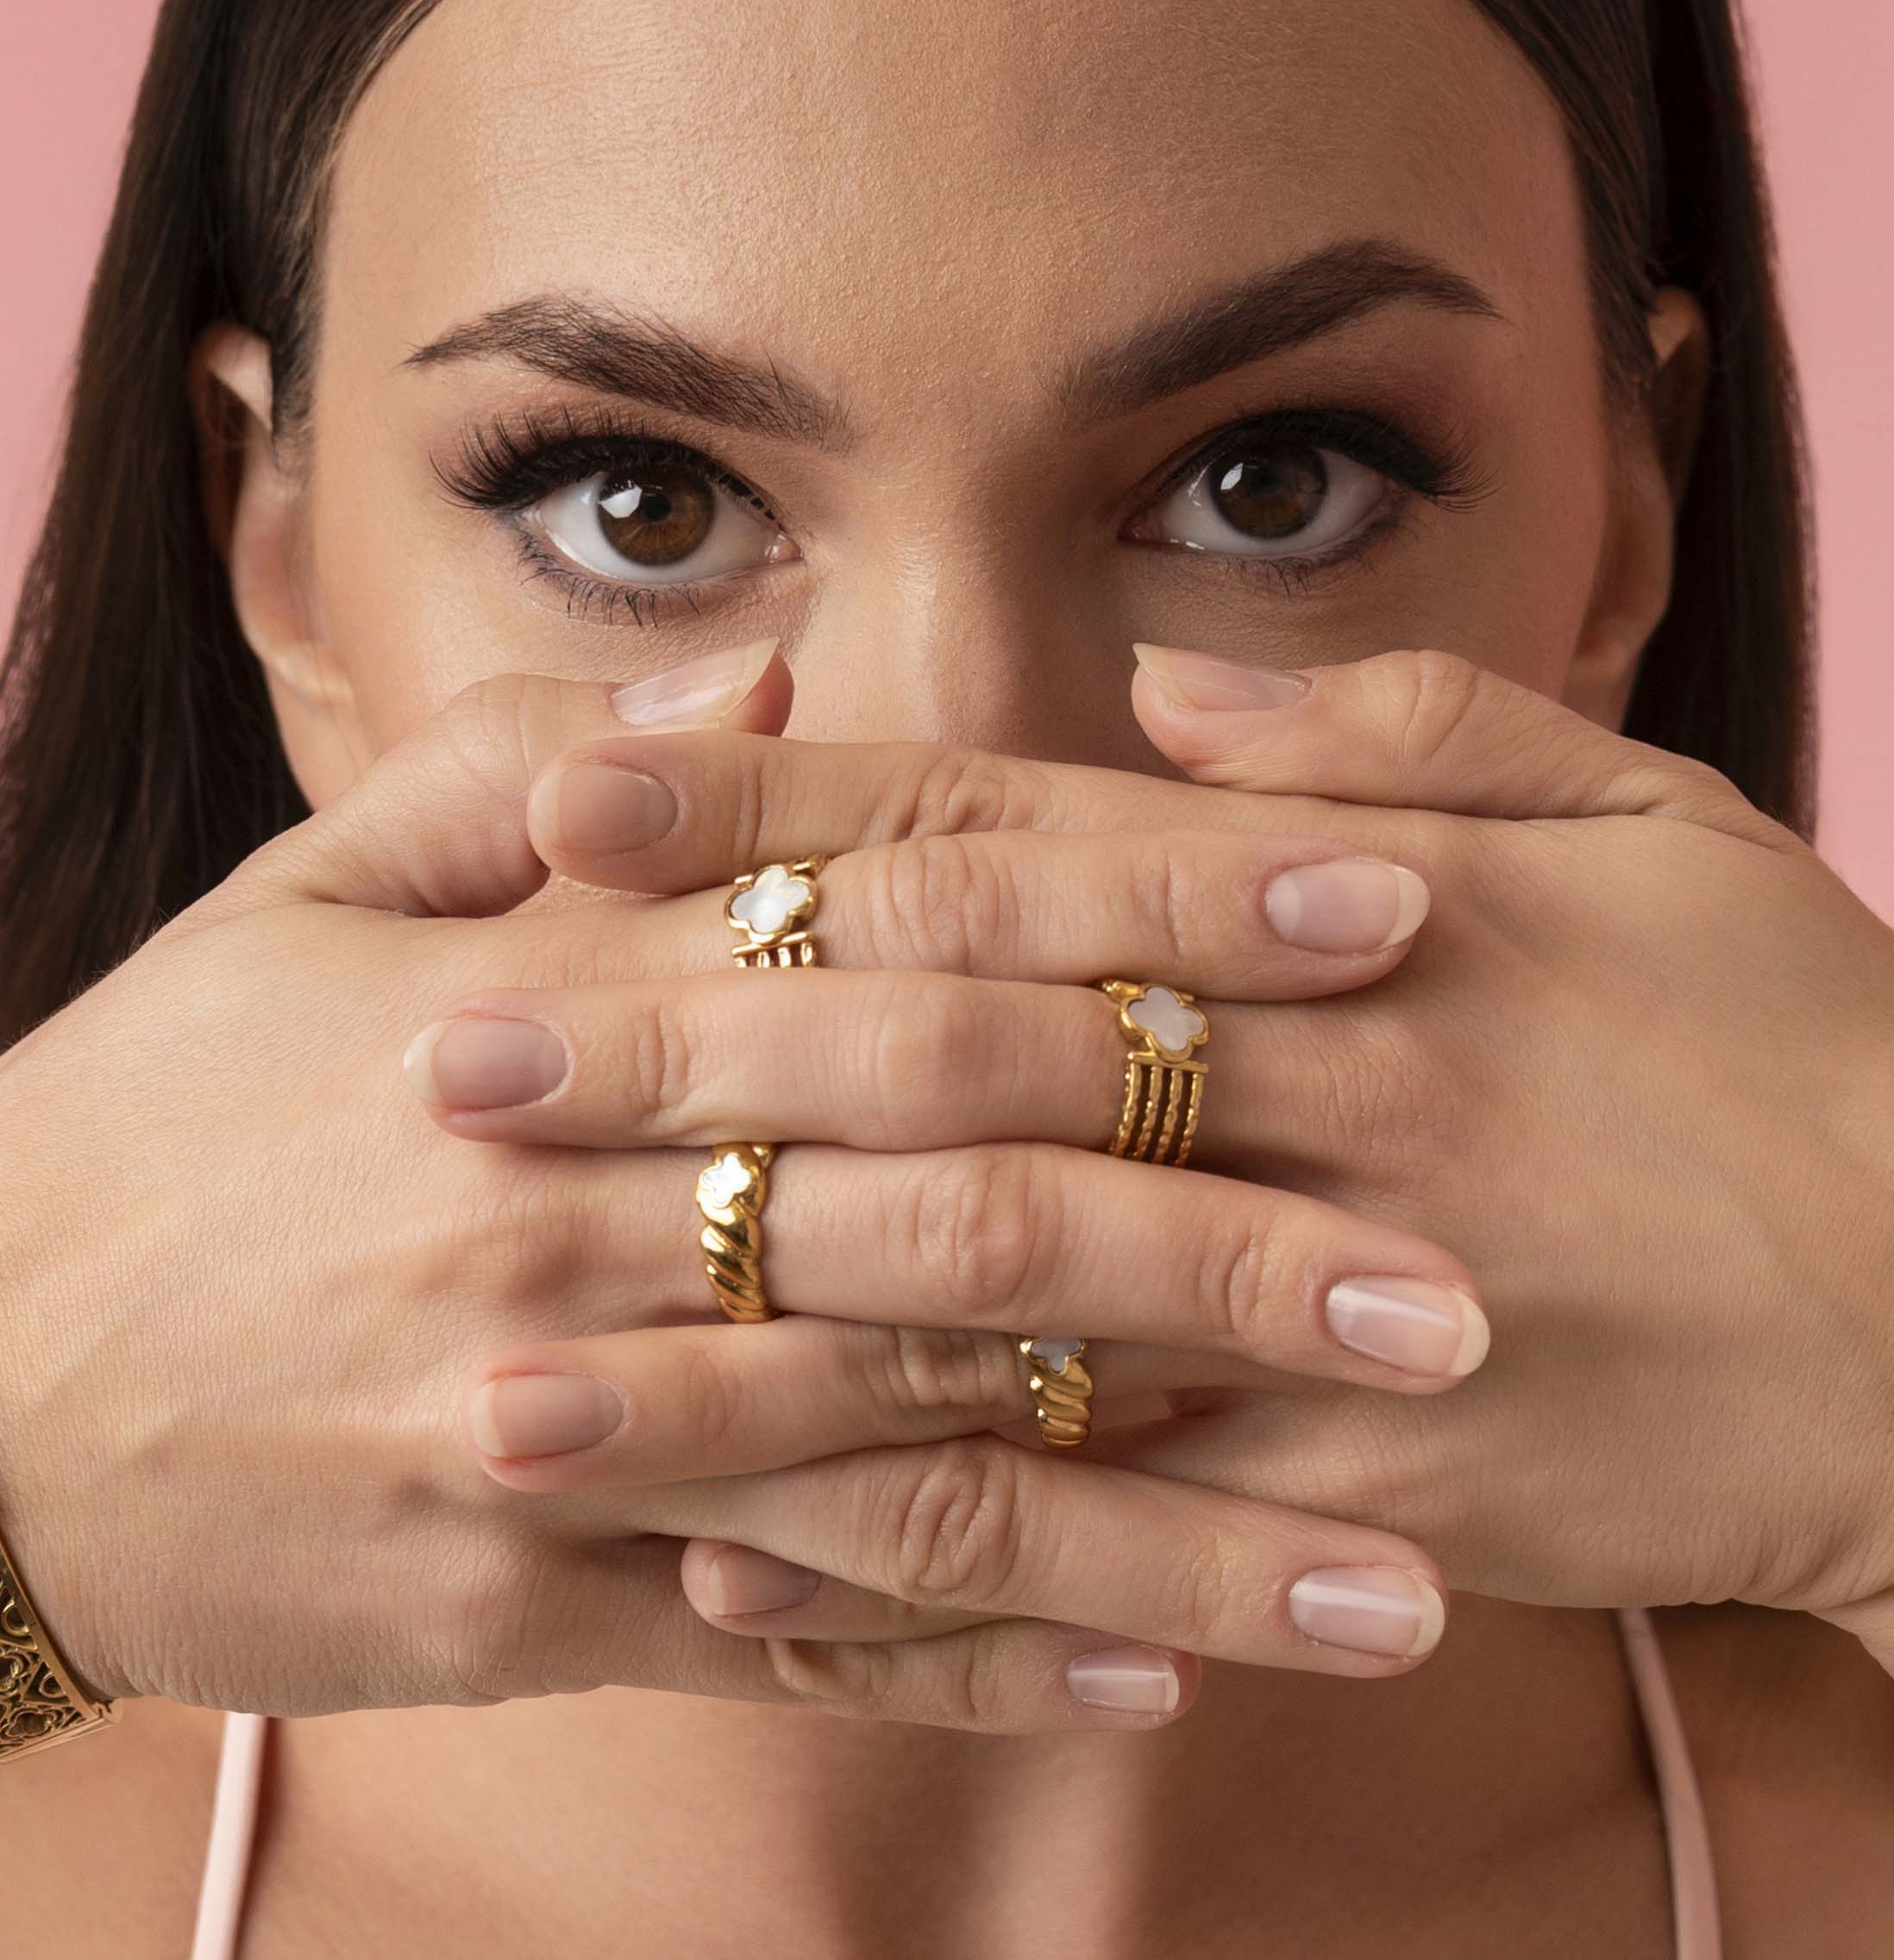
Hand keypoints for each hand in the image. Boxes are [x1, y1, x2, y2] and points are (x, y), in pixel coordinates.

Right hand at [0, 660, 1466, 1740]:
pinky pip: (786, 1640)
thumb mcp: (306, 882)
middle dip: (1230, 1237)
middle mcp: (596, 1199)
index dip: (1163, 918)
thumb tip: (774, 695)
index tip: (1382, 911)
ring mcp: (568, 1419)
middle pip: (968, 1209)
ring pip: (923, 1468)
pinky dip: (971, 1665)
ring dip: (1172, 1526)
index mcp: (572, 990)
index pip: (925, 932)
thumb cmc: (153, 1104)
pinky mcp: (528, 1600)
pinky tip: (1152, 1684)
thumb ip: (544, 771)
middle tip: (1466, 1282)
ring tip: (1404, 1576)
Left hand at [483, 651, 1893, 1678]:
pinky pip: (1091, 1532)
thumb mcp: (1651, 815)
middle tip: (450, 1060)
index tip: (571, 799)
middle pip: (936, 1056)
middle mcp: (1305, 1093)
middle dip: (684, 1052)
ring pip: (975, 1315)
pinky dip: (912, 1552)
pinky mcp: (1351, 1507)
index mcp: (1346, 906)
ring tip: (507, 1367)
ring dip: (728, 1335)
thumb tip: (1178, 699)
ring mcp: (1318, 1315)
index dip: (776, 811)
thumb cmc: (1803, 1041)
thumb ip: (1408, 732)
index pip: (1001, 833)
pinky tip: (734, 1573)